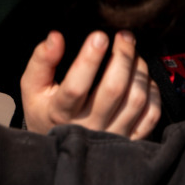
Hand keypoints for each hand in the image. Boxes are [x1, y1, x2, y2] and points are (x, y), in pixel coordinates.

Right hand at [20, 30, 160, 138]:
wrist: (58, 148)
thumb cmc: (45, 110)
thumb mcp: (33, 87)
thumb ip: (42, 61)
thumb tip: (56, 37)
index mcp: (60, 113)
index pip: (76, 86)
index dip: (89, 60)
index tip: (98, 36)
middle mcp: (87, 127)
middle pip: (113, 89)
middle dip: (122, 57)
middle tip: (124, 36)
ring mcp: (111, 135)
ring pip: (136, 100)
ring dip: (139, 70)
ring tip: (133, 53)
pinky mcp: (129, 139)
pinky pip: (151, 115)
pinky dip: (152, 92)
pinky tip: (142, 78)